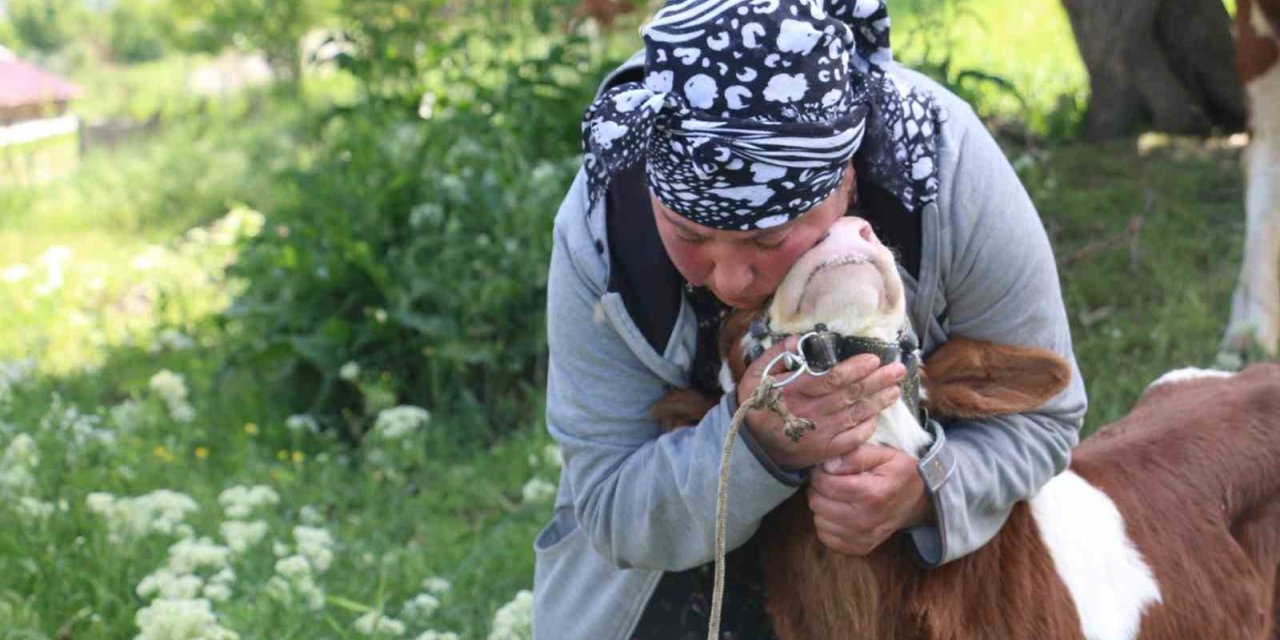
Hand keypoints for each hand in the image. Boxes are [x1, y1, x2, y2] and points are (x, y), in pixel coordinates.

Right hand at [736, 336, 905, 470]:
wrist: (752, 447)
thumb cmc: (757, 405)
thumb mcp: (756, 374)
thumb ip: (777, 354)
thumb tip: (800, 339)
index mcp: (796, 392)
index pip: (833, 379)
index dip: (856, 369)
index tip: (873, 359)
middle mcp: (811, 413)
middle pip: (851, 395)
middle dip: (878, 381)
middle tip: (898, 370)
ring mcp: (820, 434)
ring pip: (856, 415)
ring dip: (878, 402)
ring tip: (895, 390)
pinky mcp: (825, 450)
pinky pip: (852, 439)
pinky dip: (866, 427)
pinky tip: (877, 415)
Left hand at [806, 444, 932, 554]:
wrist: (919, 501)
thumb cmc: (899, 473)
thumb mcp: (884, 454)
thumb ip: (855, 455)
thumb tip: (828, 465)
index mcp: (872, 494)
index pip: (826, 484)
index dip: (819, 473)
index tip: (825, 468)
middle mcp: (866, 520)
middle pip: (818, 503)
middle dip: (818, 489)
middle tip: (829, 481)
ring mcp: (863, 537)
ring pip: (819, 521)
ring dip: (822, 507)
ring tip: (835, 496)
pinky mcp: (859, 548)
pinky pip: (826, 537)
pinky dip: (828, 524)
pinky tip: (839, 512)